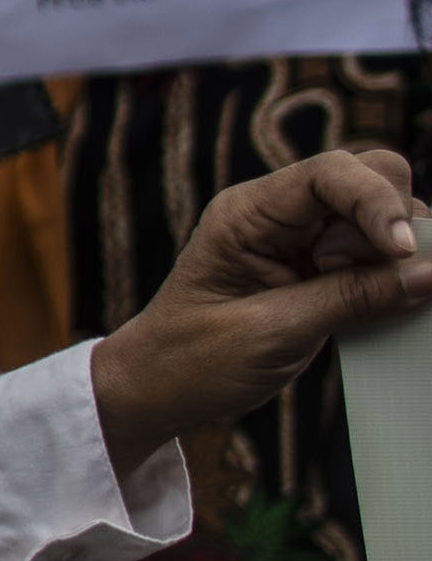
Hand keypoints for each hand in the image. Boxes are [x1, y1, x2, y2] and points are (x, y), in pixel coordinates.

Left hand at [90, 150, 431, 481]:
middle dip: (392, 224)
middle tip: (378, 280)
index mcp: (247, 213)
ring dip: (391, 257)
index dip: (378, 201)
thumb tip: (429, 274)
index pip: (330, 172)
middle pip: (368, 178)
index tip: (402, 251)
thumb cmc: (193, 360)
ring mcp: (301, 239)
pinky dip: (390, 278)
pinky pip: (376, 257)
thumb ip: (353, 298)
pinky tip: (377, 308)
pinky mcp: (320, 270)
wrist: (156, 388)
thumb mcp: (274, 333)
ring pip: (381, 218)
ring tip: (358, 304)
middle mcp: (278, 214)